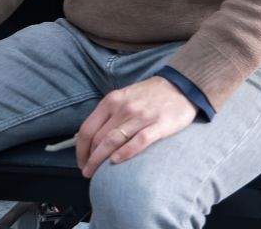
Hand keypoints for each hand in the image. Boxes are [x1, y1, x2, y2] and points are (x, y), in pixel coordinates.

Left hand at [76, 76, 197, 176]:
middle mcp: (123, 107)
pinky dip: (125, 153)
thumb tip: (87, 136)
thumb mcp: (123, 97)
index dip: (81, 148)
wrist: (180, 86)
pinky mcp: (159, 125)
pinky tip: (116, 162)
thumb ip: (107, 114)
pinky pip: (139, 141)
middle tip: (87, 172)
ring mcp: (141, 116)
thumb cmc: (149, 95)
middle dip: (89, 158)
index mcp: (112, 100)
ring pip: (114, 141)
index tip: (81, 161)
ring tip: (96, 174)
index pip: (88, 128)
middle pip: (99, 138)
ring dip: (101, 160)